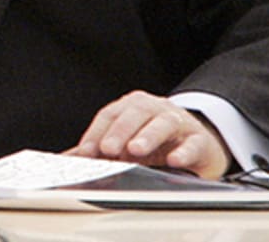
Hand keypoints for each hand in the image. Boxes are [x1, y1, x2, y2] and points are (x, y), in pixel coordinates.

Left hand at [67, 90, 230, 178]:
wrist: (200, 143)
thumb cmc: (157, 142)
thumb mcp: (127, 143)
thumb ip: (99, 149)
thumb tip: (68, 159)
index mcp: (132, 107)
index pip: (110, 115)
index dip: (97, 132)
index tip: (86, 152)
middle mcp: (155, 109)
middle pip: (135, 113)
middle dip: (120, 131)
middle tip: (108, 149)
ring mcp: (179, 123)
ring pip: (163, 123)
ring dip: (148, 136)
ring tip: (136, 150)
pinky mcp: (200, 141)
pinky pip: (194, 143)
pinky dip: (184, 151)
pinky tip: (174, 160)